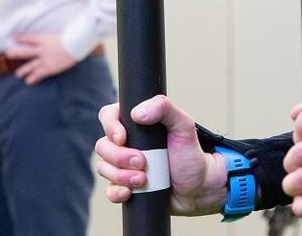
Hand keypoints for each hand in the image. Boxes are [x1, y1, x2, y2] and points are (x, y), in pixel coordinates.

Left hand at [5, 33, 76, 84]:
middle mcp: (42, 49)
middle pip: (26, 51)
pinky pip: (39, 73)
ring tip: (17, 75)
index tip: (14, 38)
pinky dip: (33, 77)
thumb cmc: (71, 38)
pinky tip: (28, 81)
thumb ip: (52, 39)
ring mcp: (45, 58)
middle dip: (16, 53)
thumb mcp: (59, 36)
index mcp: (44, 39)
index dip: (21, 38)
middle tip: (8, 54)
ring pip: (31, 65)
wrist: (77, 43)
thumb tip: (49, 40)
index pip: (29, 38)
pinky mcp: (50, 67)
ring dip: (24, 70)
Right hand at [94, 95, 226, 215]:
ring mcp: (123, 165)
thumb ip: (165, 109)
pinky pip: (109, 190)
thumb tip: (137, 113)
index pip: (108, 116)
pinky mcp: (125, 185)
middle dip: (119, 157)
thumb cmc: (191, 155)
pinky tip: (130, 192)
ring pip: (103, 168)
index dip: (110, 127)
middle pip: (103, 145)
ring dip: (121, 176)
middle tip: (142, 162)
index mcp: (136, 124)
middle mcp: (127, 143)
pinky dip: (116, 192)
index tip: (123, 138)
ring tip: (143, 180)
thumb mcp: (184, 126)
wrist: (198, 188)